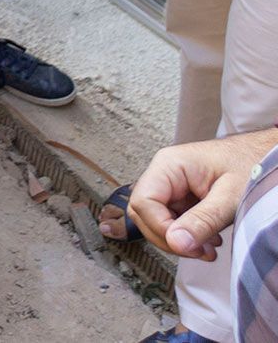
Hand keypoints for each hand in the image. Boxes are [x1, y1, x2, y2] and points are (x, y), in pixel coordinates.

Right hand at [122, 129, 277, 258]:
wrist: (267, 158)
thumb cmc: (253, 166)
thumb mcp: (230, 197)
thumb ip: (203, 220)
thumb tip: (176, 243)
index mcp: (169, 165)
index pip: (143, 202)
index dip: (160, 228)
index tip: (186, 245)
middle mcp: (164, 173)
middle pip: (144, 213)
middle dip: (169, 238)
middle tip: (199, 251)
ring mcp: (171, 185)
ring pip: (157, 220)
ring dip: (179, 240)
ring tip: (208, 249)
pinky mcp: (181, 196)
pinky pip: (172, 220)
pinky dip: (187, 236)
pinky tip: (208, 241)